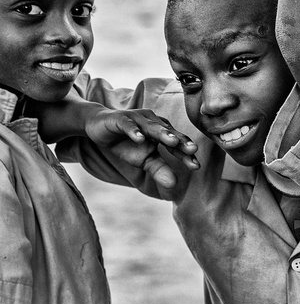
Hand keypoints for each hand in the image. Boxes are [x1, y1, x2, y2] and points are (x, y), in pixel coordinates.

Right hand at [85, 109, 199, 191]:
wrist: (99, 126)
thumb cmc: (126, 143)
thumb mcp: (143, 160)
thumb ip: (159, 169)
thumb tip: (175, 185)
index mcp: (162, 131)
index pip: (177, 144)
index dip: (186, 154)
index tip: (196, 166)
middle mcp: (153, 122)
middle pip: (169, 133)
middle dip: (181, 141)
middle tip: (193, 149)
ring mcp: (137, 118)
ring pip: (152, 126)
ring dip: (162, 133)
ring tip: (172, 142)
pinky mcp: (121, 118)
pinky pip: (129, 125)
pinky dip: (134, 131)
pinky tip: (140, 139)